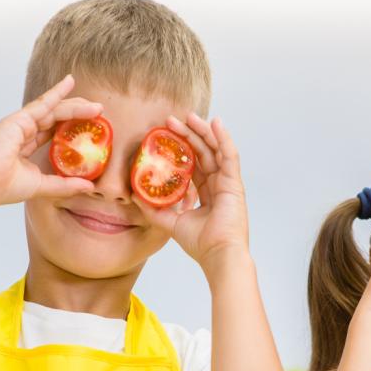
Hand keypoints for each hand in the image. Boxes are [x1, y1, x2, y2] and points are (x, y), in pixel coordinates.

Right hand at [0, 75, 101, 206]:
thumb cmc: (4, 187)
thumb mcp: (43, 186)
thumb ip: (65, 185)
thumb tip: (90, 187)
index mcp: (27, 146)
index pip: (54, 131)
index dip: (72, 126)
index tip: (91, 126)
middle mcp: (25, 131)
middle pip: (57, 117)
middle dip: (79, 112)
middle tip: (99, 112)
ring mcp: (22, 123)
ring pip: (54, 109)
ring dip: (76, 105)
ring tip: (97, 107)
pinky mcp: (19, 119)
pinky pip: (43, 103)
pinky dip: (57, 92)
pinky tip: (70, 83)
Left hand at [133, 114, 249, 273]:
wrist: (217, 254)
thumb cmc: (200, 243)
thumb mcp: (170, 222)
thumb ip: (154, 209)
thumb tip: (134, 196)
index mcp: (205, 193)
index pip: (193, 164)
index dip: (180, 148)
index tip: (165, 134)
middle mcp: (218, 185)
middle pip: (203, 152)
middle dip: (188, 134)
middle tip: (171, 120)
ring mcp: (228, 183)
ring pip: (216, 150)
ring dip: (203, 131)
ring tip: (190, 116)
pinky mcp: (235, 183)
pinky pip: (229, 155)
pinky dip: (224, 138)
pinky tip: (216, 123)